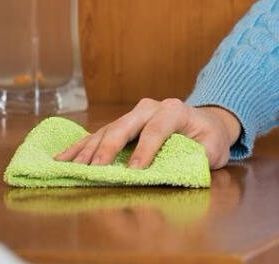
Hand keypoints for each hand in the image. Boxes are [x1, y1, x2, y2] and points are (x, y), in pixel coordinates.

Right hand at [53, 98, 241, 170]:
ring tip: (74, 167)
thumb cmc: (209, 137)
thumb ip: (201, 155)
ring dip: (90, 149)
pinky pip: (98, 135)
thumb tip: (184, 166)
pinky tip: (63, 158)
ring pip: (108, 130)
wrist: (205, 123)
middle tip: (97, 168)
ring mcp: (134, 115)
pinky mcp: (122, 125)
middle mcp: (151, 108)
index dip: (146, 149)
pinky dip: (81, 147)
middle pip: (126, 125)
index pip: (158, 128)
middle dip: (110, 146)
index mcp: (175, 110)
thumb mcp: (214, 147)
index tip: (135, 170)